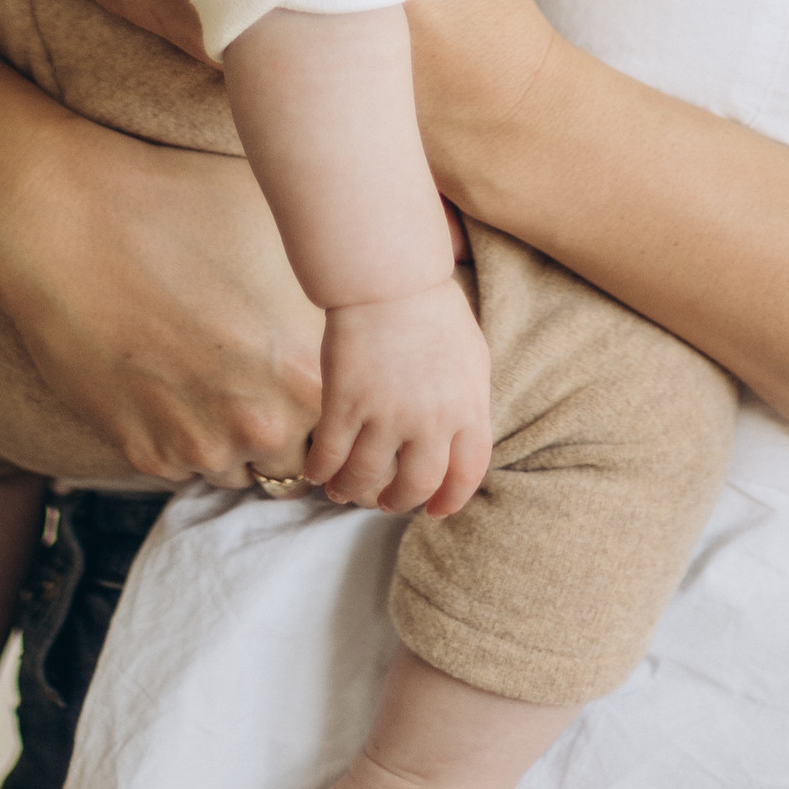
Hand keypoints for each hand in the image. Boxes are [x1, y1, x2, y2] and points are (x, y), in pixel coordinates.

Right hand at [0, 113, 326, 487]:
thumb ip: (332, 286)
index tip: (321, 382)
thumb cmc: (179, 207)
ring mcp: (197, 445)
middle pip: (301, 460)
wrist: (67, 225)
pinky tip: (168, 378)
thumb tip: (368, 287)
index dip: (339, 405)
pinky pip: (183, 464)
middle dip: (291, 428)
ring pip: (239, 467)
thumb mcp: (283, 231)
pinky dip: (182, 434)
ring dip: (235, 437)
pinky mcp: (142, 452)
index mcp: (311, 375)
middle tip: (266, 378)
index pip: (351, 429)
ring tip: (212, 374)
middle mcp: (261, 424)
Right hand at [306, 278, 493, 516]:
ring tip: (343, 491)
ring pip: (366, 476)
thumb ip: (468, 403)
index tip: (436, 511)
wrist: (391, 278)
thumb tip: (460, 440)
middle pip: (417, 485)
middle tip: (386, 502)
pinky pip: (331, 454)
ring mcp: (387, 414)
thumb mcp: (471, 358)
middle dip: (399, 502)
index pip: (467, 473)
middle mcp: (432, 420)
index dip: (451, 499)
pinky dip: (321, 470)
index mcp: (469, 408)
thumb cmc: (433, 309)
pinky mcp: (346, 402)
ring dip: (352, 490)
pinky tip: (317, 473)